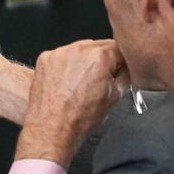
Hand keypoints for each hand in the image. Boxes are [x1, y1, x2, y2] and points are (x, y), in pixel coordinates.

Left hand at [16, 40, 127, 167]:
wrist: (52, 127)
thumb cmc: (81, 118)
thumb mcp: (114, 97)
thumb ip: (125, 75)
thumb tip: (128, 67)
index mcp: (99, 57)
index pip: (119, 47)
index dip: (122, 59)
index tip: (120, 68)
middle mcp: (78, 50)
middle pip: (98, 46)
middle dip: (103, 59)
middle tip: (100, 79)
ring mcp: (59, 52)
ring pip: (79, 49)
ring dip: (84, 60)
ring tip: (81, 83)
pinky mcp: (45, 58)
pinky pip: (62, 56)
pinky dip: (66, 65)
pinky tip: (67, 82)